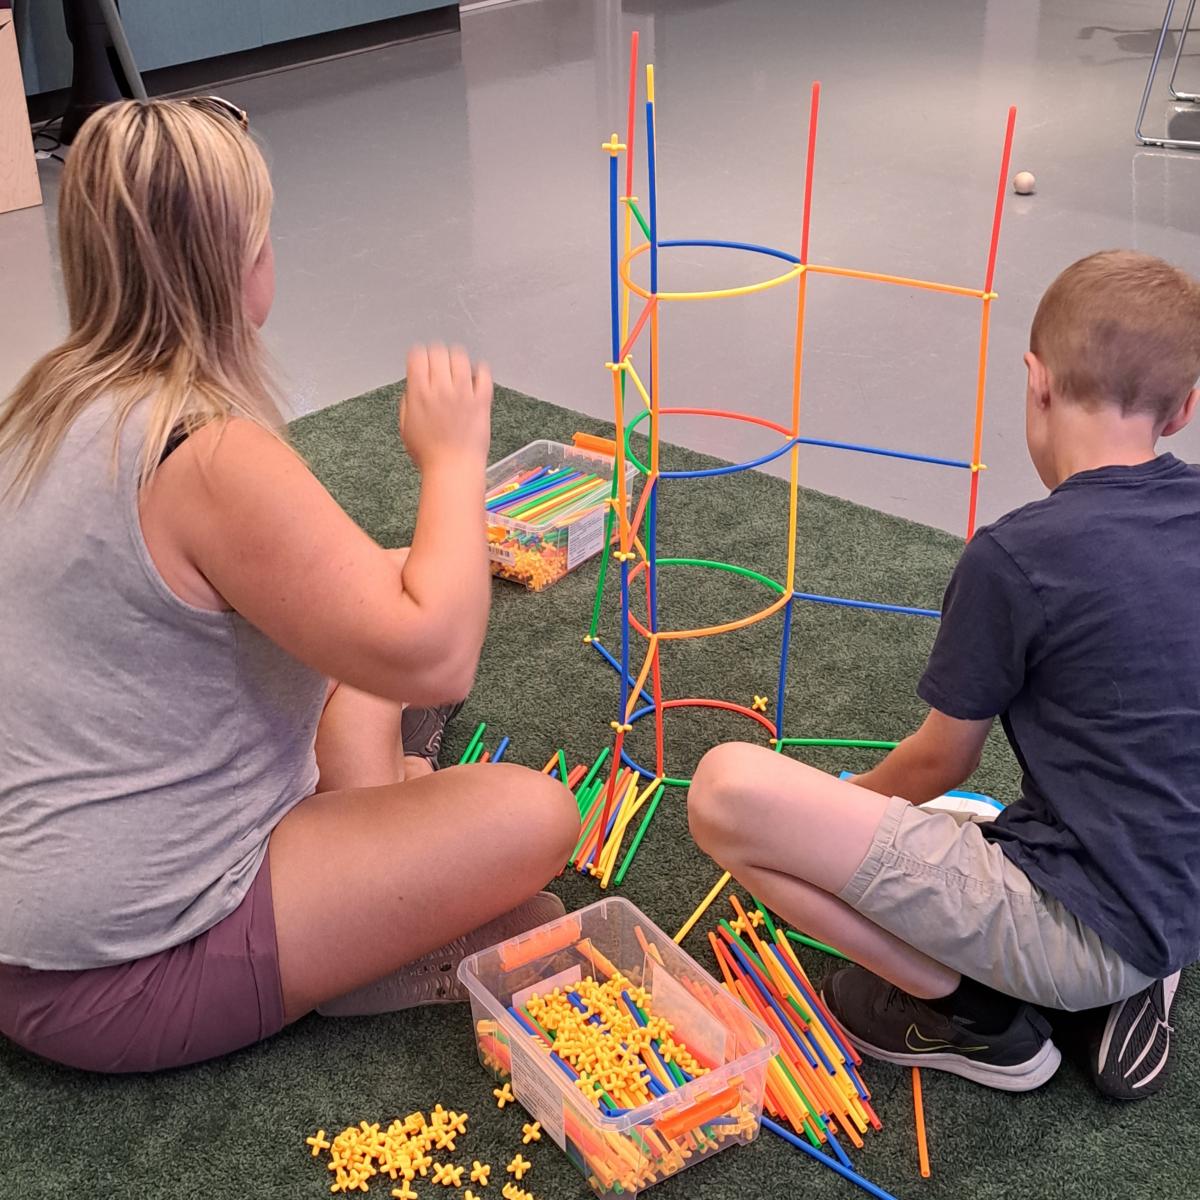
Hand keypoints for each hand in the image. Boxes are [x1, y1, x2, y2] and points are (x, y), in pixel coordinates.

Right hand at [400, 344, 491, 471]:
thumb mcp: (406, 428)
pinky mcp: (482, 400)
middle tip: (439, 362)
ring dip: (457, 358)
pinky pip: (484, 374)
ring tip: (458, 366)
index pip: (418, 356)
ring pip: (461, 358)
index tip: (421, 359)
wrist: (454, 469)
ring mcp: (463, 393)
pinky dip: (480, 370)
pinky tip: (476, 375)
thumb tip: (414, 387)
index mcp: (419, 394)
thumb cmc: (429, 455)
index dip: (419, 354)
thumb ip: (409, 402)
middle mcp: (441, 389)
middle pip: (439, 352)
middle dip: (437, 354)